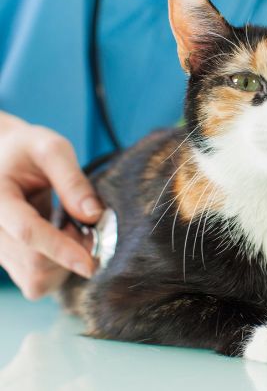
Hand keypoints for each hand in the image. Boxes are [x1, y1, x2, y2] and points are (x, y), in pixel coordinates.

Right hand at [0, 112, 101, 299]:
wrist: (5, 157)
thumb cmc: (28, 150)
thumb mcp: (52, 149)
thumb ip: (72, 180)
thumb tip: (93, 215)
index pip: (27, 231)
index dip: (61, 249)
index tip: (90, 262)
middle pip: (34, 262)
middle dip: (72, 252)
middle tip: (91, 226)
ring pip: (35, 278)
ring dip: (66, 263)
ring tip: (73, 228)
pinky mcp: (8, 260)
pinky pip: (36, 281)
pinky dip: (58, 269)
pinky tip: (64, 241)